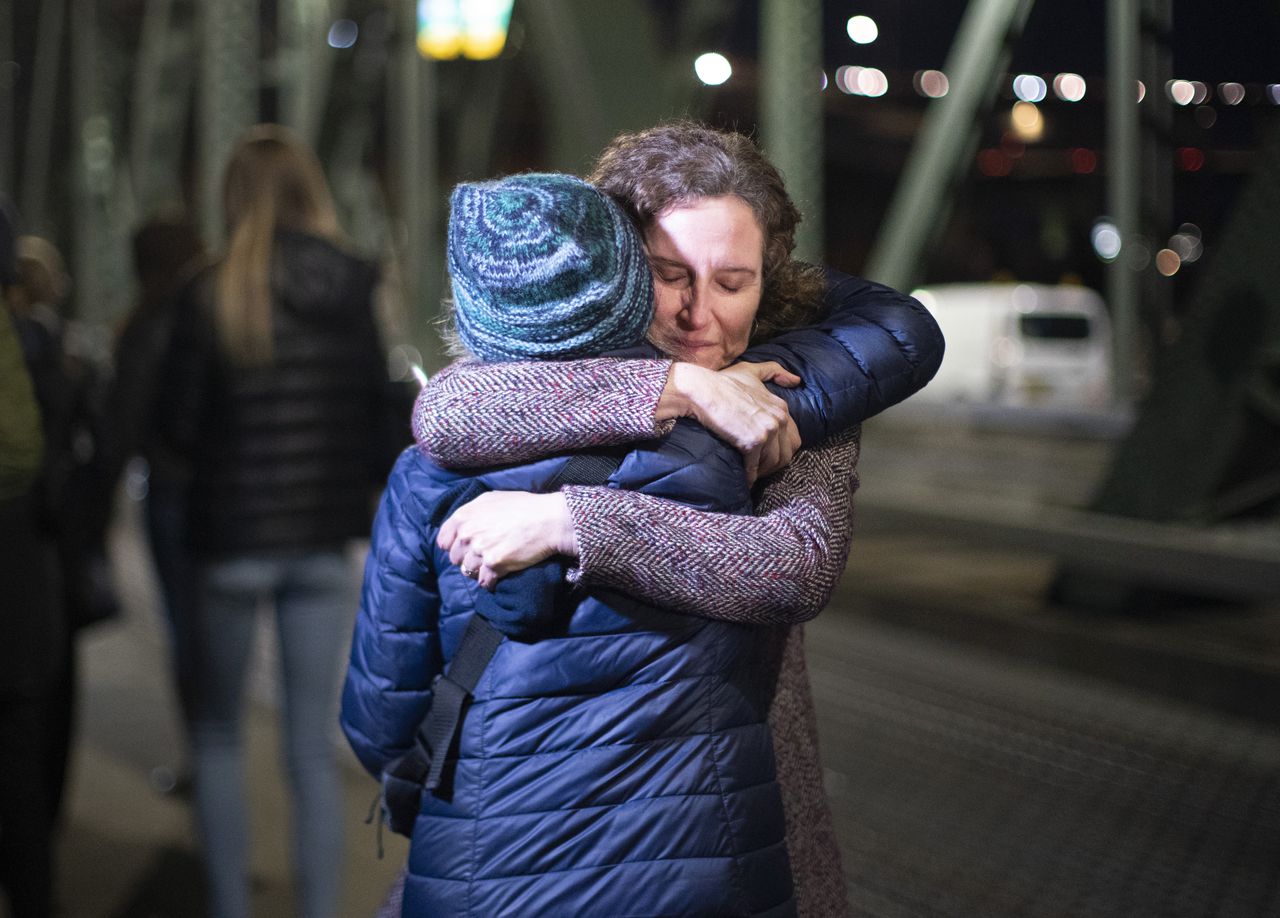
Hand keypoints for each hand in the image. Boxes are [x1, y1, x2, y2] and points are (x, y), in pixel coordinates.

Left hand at [437, 491, 576, 588]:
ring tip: (494, 566)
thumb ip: (472, 512)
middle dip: (468, 559)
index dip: (454, 546)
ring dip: (480, 571)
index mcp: (463, 516)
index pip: (443, 541)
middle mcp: (467, 533)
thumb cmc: (523, 507)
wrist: (548, 520)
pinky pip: (484, 581)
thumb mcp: (492, 499)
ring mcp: (480, 549)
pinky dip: (491, 581)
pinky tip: (500, 575)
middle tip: (484, 556)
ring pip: (468, 571)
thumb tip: (461, 527)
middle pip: (455, 558)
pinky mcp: (494, 564)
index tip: (465, 549)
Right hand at [660, 361, 801, 482]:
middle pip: (786, 454)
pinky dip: (749, 477)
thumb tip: (796, 381)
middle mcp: (779, 419)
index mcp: (781, 407)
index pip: (793, 440)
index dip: (779, 451)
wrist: (701, 390)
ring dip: (761, 473)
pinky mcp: (753, 442)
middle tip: (757, 470)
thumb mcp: (751, 371)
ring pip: (773, 464)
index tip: (765, 457)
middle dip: (772, 465)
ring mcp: (768, 430)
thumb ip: (775, 371)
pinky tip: (743, 481)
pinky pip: (755, 468)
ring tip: (749, 475)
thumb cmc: (722, 382)